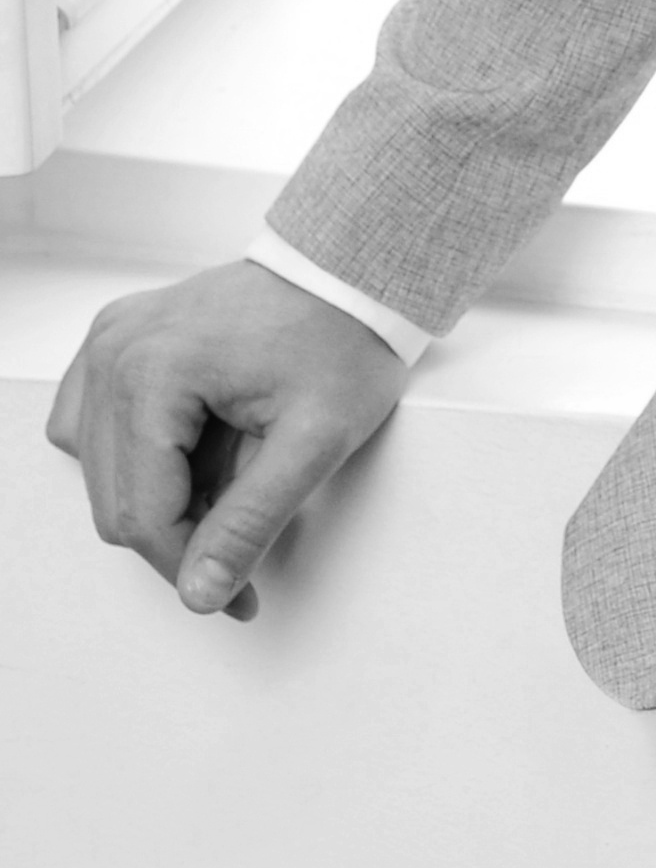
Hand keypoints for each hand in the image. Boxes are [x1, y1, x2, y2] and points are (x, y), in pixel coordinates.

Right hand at [48, 260, 408, 621]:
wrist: (350, 270)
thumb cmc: (343, 336)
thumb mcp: (315, 440)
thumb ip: (252, 522)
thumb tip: (201, 593)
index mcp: (153, 371)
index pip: (143, 518)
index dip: (192, 569)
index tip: (242, 597)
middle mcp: (114, 352)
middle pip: (116, 503)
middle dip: (181, 540)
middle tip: (247, 551)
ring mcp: (108, 342)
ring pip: (102, 475)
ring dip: (161, 501)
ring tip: (232, 484)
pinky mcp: (115, 341)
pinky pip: (93, 429)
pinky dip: (137, 460)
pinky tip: (192, 456)